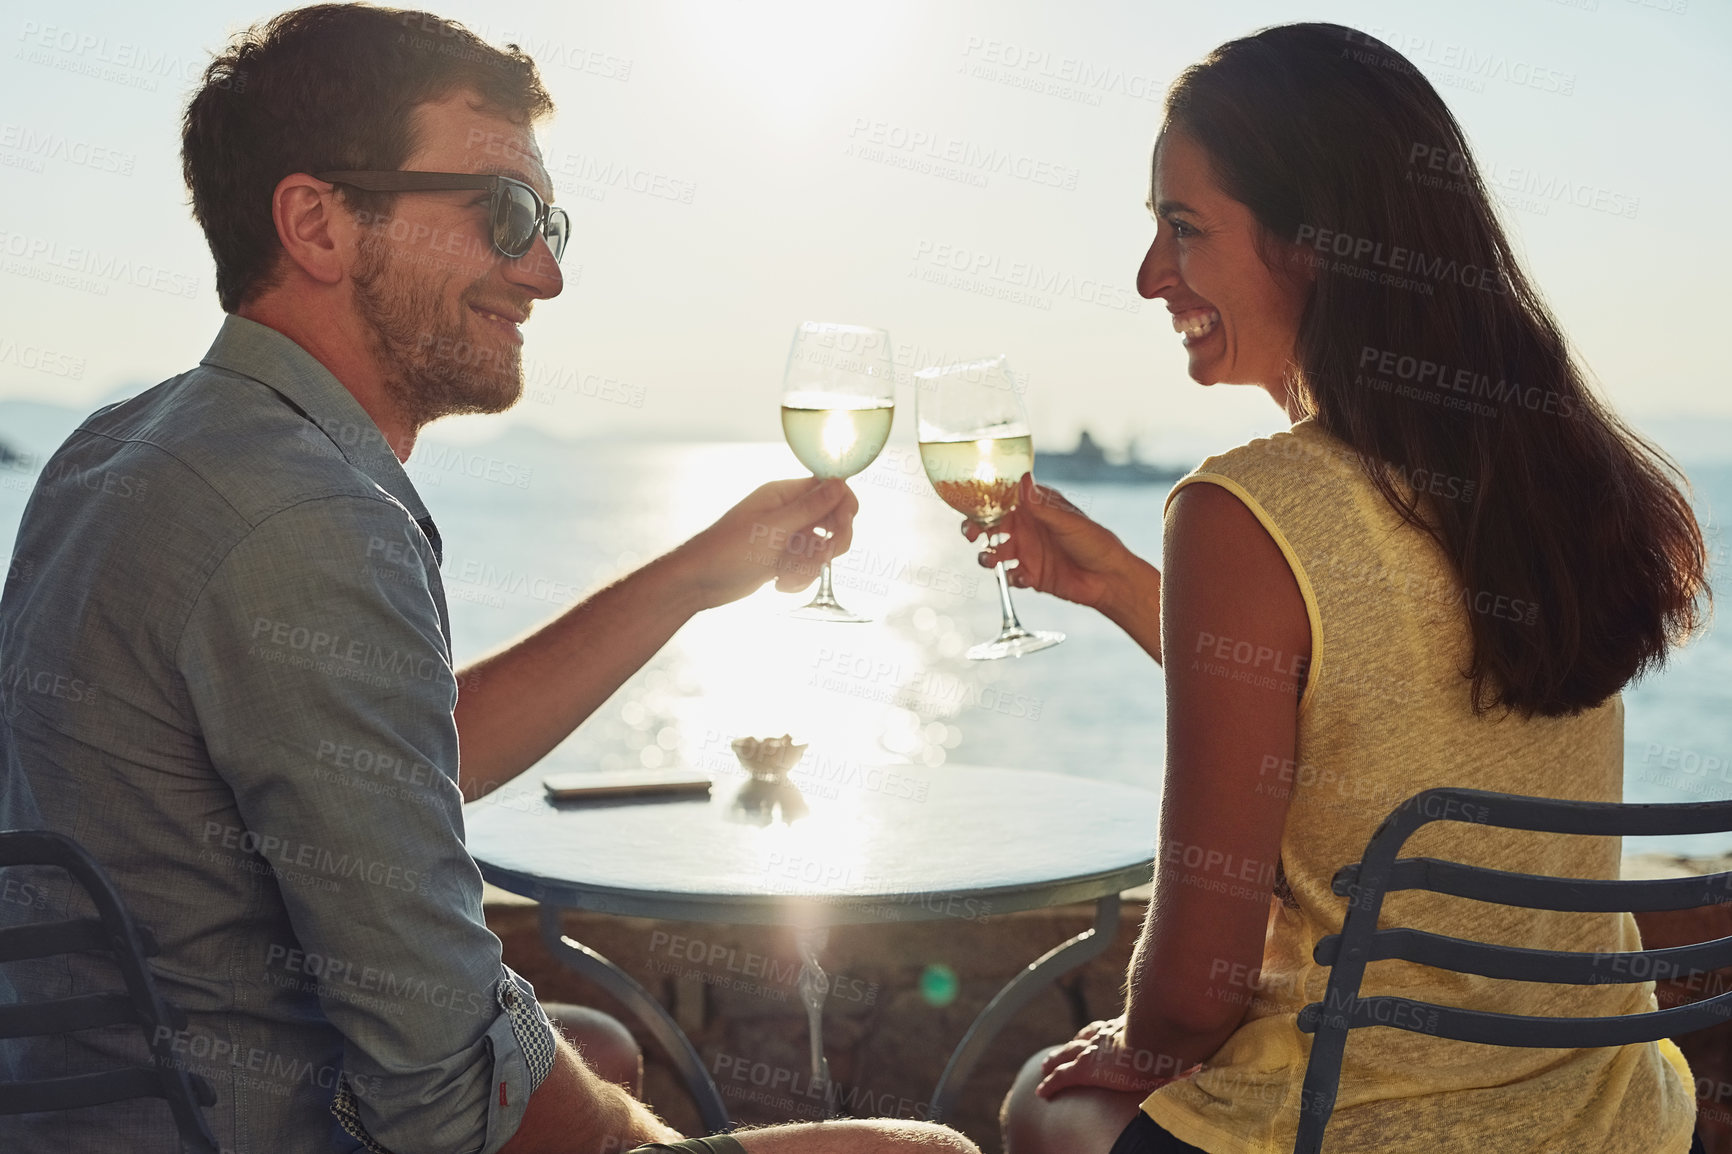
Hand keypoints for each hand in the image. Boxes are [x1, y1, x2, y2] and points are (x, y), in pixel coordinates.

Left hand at [676, 477, 858, 608]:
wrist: (701, 582)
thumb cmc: (728, 550)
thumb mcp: (774, 528)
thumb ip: (811, 507)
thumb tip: (840, 483)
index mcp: (784, 495)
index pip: (829, 489)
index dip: (843, 506)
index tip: (841, 528)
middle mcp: (788, 512)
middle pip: (832, 520)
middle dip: (831, 543)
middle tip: (822, 556)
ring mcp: (787, 537)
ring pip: (821, 548)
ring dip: (809, 566)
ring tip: (785, 574)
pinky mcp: (783, 559)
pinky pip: (808, 566)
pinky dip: (799, 578)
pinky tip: (778, 584)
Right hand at [965, 475, 1156, 618]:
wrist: (1110, 580)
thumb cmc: (1095, 542)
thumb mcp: (1068, 522)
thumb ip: (1042, 506)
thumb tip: (1022, 480)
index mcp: (1036, 508)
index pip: (1004, 498)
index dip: (985, 500)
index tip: (972, 504)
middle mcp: (1028, 528)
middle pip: (991, 525)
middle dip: (976, 529)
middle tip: (971, 535)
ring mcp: (1028, 552)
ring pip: (994, 552)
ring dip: (987, 556)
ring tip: (991, 561)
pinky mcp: (1031, 575)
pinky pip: (1010, 576)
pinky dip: (1010, 578)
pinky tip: (1022, 578)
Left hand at [1035, 1016, 1196, 1099]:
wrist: (1156, 1041)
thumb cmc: (1171, 1038)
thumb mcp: (1175, 1040)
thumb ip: (1183, 1050)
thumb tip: (1204, 1058)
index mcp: (1123, 1028)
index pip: (1105, 1029)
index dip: (1095, 1034)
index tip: (1089, 1036)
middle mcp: (1104, 1036)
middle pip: (1080, 1040)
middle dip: (1069, 1046)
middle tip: (1059, 1052)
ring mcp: (1093, 1052)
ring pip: (1065, 1057)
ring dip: (1054, 1062)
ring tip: (1045, 1067)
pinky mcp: (1085, 1070)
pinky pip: (1061, 1078)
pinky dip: (1050, 1084)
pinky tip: (1041, 1092)